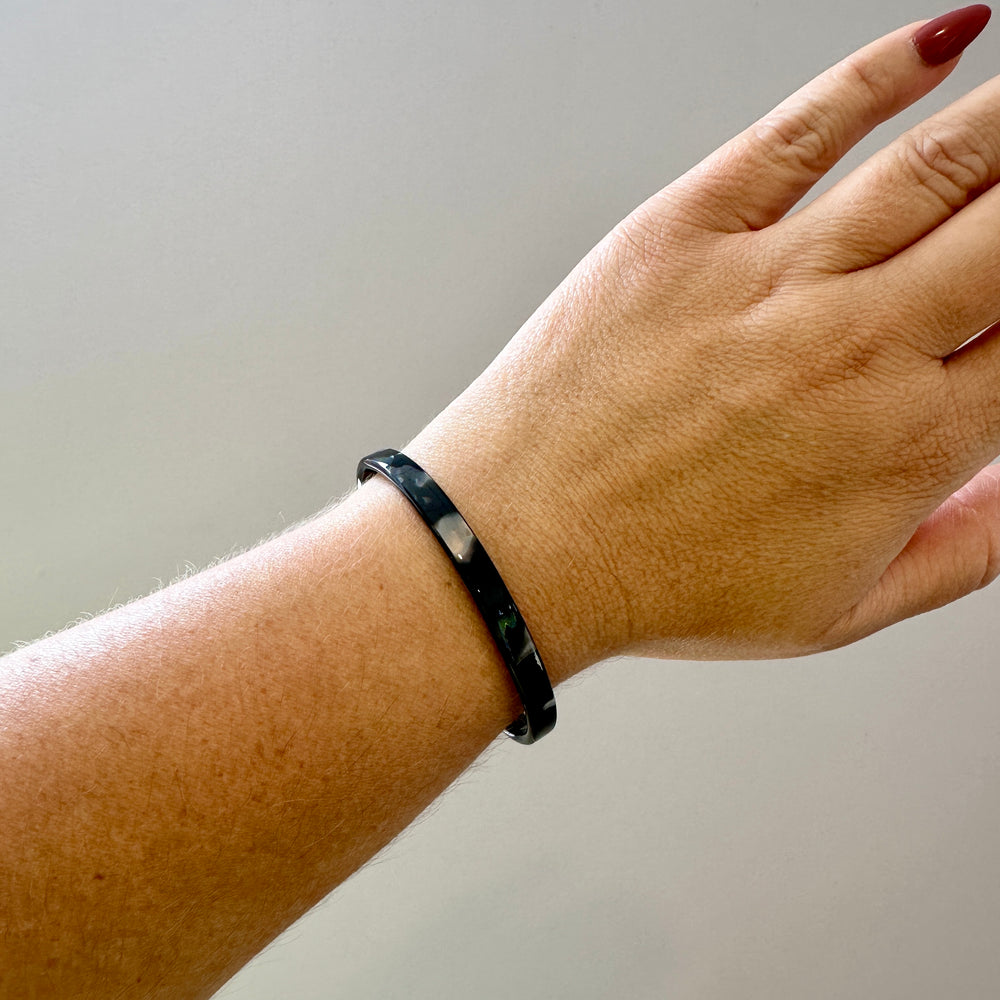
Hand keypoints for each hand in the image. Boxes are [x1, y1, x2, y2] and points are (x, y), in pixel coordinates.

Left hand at [407, 7, 999, 675]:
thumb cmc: (664, 582)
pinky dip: (880, 75)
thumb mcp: (835, 609)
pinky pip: (801, 132)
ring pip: (936, 164)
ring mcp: (767, 280)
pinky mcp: (684, 235)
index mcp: (906, 441)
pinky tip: (945, 43)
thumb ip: (960, 552)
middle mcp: (855, 347)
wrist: (525, 551)